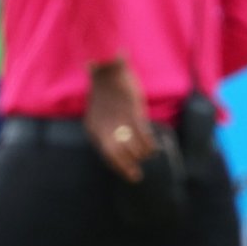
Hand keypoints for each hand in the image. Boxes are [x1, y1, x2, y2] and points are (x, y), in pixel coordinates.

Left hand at [84, 59, 157, 180]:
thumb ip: (105, 128)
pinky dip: (148, 144)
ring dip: (141, 155)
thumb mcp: (98, 113)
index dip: (117, 166)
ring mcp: (119, 120)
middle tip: (136, 177)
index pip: (105, 155)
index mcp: (93, 129)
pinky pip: (143, 134)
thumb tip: (119, 144)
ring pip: (132, 146)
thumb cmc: (104, 90)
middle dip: (127, 168)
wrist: (106, 69)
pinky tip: (153, 148)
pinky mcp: (132, 111)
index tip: (126, 173)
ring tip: (147, 156)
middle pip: (117, 155)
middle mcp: (104, 128)